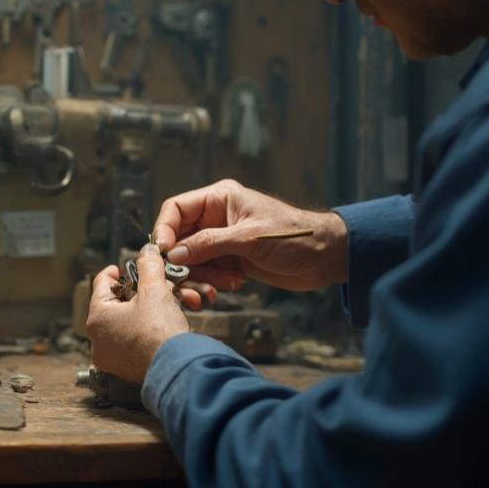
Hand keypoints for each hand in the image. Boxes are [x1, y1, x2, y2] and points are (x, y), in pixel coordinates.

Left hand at [86, 244, 190, 382]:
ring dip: (151, 309)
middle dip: (142, 291)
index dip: (114, 271)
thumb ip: (148, 266)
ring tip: (171, 302)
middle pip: (118, 303)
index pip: (101, 284)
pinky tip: (167, 322)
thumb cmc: (160, 331)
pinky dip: (150, 328)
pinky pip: (135, 340)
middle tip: (157, 284)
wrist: (178, 369)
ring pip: (130, 322)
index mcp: (97, 318)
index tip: (123, 267)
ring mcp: (111, 356)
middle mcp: (98, 339)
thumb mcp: (154, 289)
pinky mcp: (126, 368)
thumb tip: (147, 251)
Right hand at [152, 179, 347, 291]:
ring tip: (219, 288)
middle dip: (183, 263)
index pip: (176, 209)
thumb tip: (173, 254)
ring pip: (191, 260)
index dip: (164, 230)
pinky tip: (233, 285)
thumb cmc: (293, 237)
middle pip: (179, 239)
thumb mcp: (249, 239)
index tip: (163, 255)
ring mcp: (221, 241)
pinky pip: (207, 273)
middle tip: (187, 283)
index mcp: (219, 199)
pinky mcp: (229, 260)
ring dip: (200, 278)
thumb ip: (209, 244)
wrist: (325, 257)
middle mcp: (215, 218)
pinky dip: (212, 283)